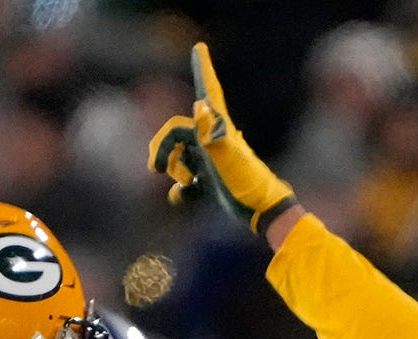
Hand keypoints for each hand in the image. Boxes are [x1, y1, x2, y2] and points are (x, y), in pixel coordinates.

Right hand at [148, 44, 295, 233]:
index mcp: (219, 129)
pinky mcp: (211, 181)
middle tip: (154, 168)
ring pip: (179, 156)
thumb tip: (199, 104)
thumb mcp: (229, 157)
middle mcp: (214, 141)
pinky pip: (187, 181)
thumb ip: (212, 132)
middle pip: (177, 133)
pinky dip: (180, 190)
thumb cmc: (247, 183)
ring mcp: (211, 161)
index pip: (206, 93)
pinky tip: (181, 198)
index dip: (202, 70)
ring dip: (172, 169)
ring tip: (183, 184)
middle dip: (163, 147)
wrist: (262, 211)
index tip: (200, 47)